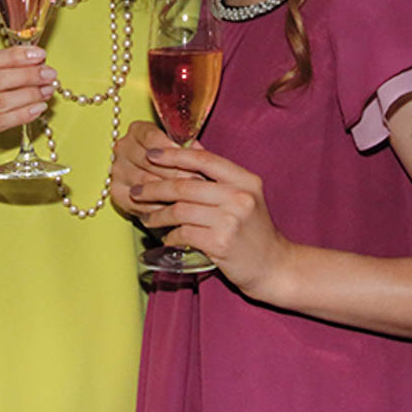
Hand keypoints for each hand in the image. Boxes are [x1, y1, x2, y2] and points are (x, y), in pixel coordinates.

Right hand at [110, 120, 194, 218]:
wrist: (156, 180)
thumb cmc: (172, 160)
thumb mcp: (180, 147)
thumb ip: (188, 147)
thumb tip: (197, 151)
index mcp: (137, 130)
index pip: (152, 137)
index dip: (172, 150)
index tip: (192, 159)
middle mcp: (123, 148)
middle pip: (149, 161)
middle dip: (177, 173)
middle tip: (199, 182)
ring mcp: (118, 171)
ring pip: (146, 183)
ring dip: (170, 191)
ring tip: (192, 196)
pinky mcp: (117, 193)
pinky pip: (140, 201)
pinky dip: (159, 206)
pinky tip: (175, 208)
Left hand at [129, 143, 293, 299]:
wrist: (274, 266)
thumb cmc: (255, 231)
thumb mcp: (244, 195)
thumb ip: (218, 172)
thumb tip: (192, 146)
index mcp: (246, 180)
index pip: (204, 160)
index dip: (174, 155)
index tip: (151, 154)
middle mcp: (240, 197)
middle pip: (186, 185)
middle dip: (155, 188)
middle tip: (136, 191)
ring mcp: (231, 220)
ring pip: (181, 210)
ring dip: (158, 214)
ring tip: (148, 218)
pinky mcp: (221, 243)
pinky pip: (184, 234)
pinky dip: (171, 235)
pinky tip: (167, 238)